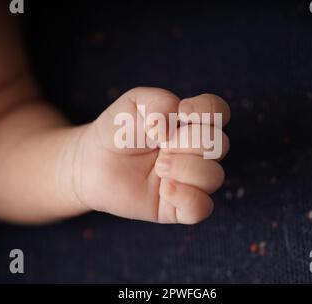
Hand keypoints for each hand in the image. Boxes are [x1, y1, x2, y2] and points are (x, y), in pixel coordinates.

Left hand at [71, 87, 229, 223]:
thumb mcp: (133, 103)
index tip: (182, 113)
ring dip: (187, 169)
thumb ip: (159, 102)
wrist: (91, 163)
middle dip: (189, 142)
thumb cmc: (117, 131)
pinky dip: (187, 198)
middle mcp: (195, 152)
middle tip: (159, 146)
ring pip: (215, 176)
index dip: (209, 111)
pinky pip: (202, 208)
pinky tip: (164, 190)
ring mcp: (188, 180)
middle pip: (220, 145)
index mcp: (190, 124)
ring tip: (159, 168)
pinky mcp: (177, 207)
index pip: (219, 112)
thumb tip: (172, 129)